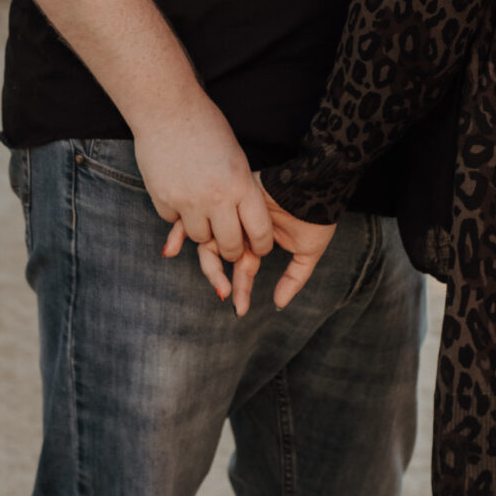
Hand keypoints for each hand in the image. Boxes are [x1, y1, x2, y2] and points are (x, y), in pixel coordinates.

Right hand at [137, 93, 273, 299]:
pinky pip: (173, 223)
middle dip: (232, 249)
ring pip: (200, 238)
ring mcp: (188, 201)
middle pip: (230, 246)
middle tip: (231, 244)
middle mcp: (216, 197)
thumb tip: (246, 224)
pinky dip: (177, 214)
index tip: (258, 246)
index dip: (261, 245)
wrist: (167, 109)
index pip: (260, 232)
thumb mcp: (236, 158)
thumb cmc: (206, 127)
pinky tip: (178, 191)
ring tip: (203, 210)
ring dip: (203, 230)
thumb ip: (241, 190)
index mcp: (241, 184)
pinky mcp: (163, 200)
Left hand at [193, 185, 337, 317]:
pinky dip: (183, 229)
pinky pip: (201, 213)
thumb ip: (293, 278)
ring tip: (218, 283)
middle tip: (224, 294)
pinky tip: (175, 248)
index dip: (241, 289)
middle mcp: (242, 226)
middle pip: (221, 255)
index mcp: (258, 240)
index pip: (243, 267)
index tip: (240, 310)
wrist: (320, 185)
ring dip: (209, 263)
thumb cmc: (318, 217)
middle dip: (220, 277)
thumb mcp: (307, 253)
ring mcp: (233, 211)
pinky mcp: (226, 196)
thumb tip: (278, 304)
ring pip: (209, 239)